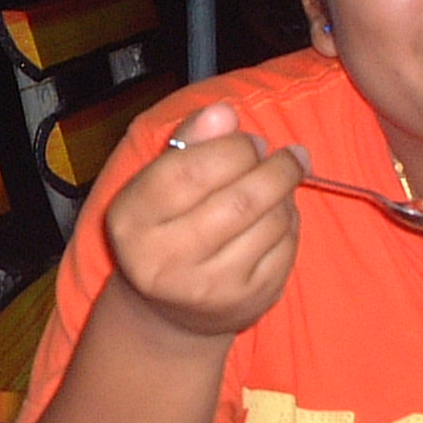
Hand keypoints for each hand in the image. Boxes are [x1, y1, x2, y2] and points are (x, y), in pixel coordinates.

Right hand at [103, 103, 302, 341]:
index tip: (250, 140)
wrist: (171, 311)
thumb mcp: (158, 184)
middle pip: (239, 200)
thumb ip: (189, 142)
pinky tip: (277, 215)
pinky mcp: (249, 302)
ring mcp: (210, 289)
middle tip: (284, 155)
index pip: (188, 172)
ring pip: (270, 222)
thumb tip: (224, 112)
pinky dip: (290, 220)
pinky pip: (287, 246)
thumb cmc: (166, 228)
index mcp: (132, 222)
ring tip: (277, 184)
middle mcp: (165, 261)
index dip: (231, 147)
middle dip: (274, 167)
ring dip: (284, 194)